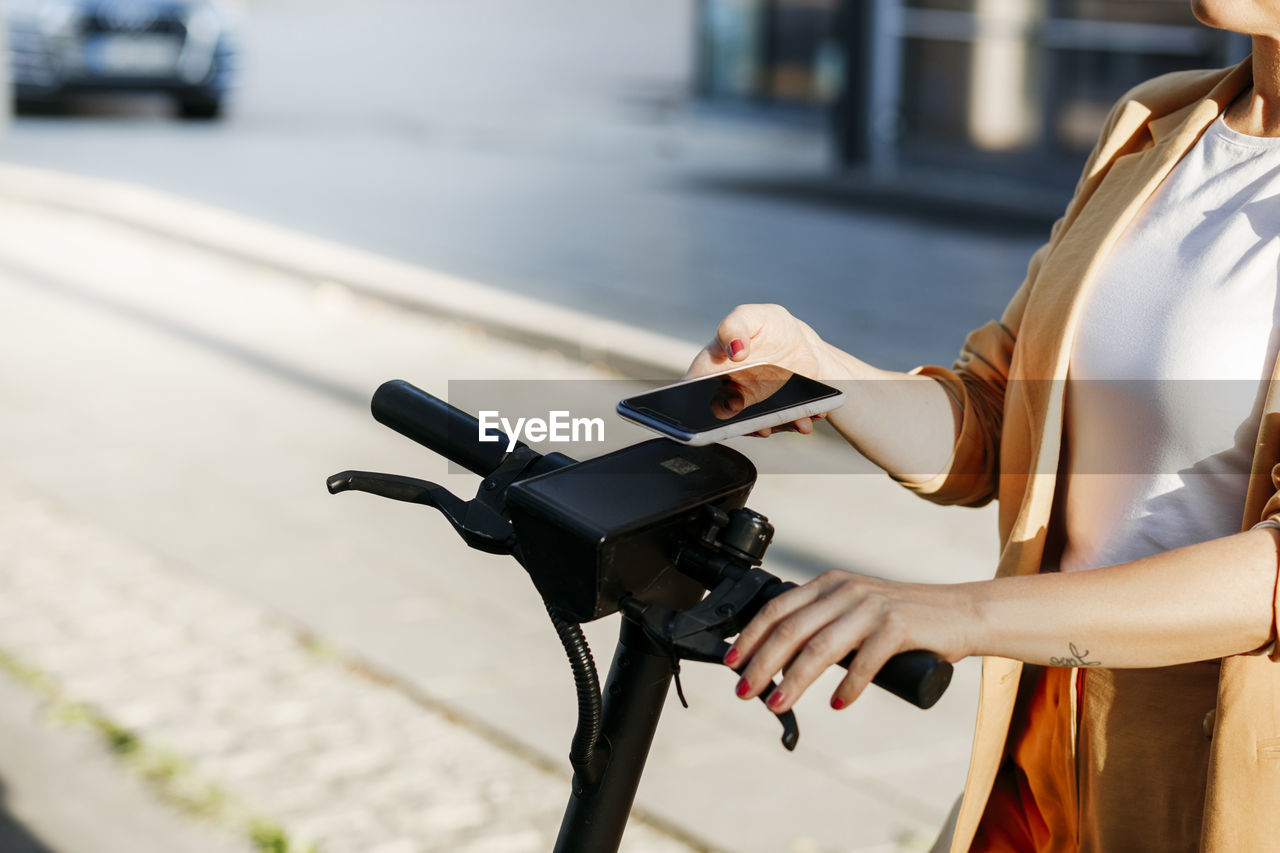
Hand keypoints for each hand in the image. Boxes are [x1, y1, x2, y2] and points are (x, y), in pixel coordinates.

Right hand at [685, 304, 834, 435]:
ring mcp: (750, 410)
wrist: (800, 343)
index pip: (693, 394)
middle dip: (744, 427)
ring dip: (776, 427)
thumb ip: (734, 327)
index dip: (701, 407)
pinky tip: (809, 415)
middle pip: (724, 421)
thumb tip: (734, 350)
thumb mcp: (750, 316)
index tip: (730, 405)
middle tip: (762, 425)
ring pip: (756, 427)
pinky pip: (780, 426)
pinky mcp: (772, 416)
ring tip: (796, 420)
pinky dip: (795, 423)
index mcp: (710, 371)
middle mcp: (726, 395)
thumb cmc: (767, 326)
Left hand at [724, 570, 975, 711]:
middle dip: (761, 663)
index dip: (750, 636)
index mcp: (830, 584)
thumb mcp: (857, 610)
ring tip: (777, 704)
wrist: (962, 612)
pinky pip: (864, 661)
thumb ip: (826, 624)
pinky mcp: (898, 626)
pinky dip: (848, 686)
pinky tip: (837, 703)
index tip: (731, 663)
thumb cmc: (906, 619)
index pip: (778, 609)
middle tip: (744, 691)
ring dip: (794, 680)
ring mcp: (872, 606)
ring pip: (820, 647)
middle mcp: (846, 590)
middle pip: (791, 630)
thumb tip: (782, 657)